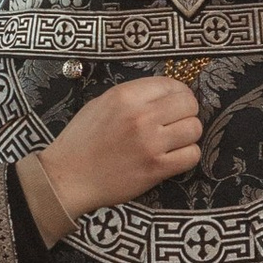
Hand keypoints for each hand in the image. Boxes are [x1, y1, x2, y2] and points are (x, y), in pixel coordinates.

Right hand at [24, 76, 204, 240]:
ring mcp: (150, 143)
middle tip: (177, 122)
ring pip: (194, 129)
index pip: (171, 84)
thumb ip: (132, 97)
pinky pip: (191, 155)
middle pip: (189, 104)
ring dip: (188, 134)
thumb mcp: (100, 104)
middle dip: (187, 112)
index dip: (178, 93)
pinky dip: (187, 156)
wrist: (68, 177)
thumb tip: (163, 95)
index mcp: (125, 96)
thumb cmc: (81, 141)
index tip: (174, 103)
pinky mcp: (156, 168)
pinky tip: (174, 157)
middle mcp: (141, 116)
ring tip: (175, 140)